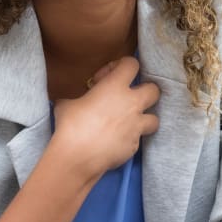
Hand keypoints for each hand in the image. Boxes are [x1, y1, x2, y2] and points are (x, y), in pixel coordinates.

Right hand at [51, 56, 159, 180]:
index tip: (105, 78)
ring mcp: (136, 126)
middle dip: (145, 92)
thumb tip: (74, 103)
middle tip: (128, 98)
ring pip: (154, 119)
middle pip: (154, 90)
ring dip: (144, 119)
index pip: (131, 64)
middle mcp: (132, 103)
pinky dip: (130, 138)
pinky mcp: (135, 146)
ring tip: (129, 123)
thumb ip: (79, 99)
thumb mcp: (67, 104)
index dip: (120, 67)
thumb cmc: (70, 125)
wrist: (77, 157)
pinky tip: (116, 142)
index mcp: (115, 86)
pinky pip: (138, 139)